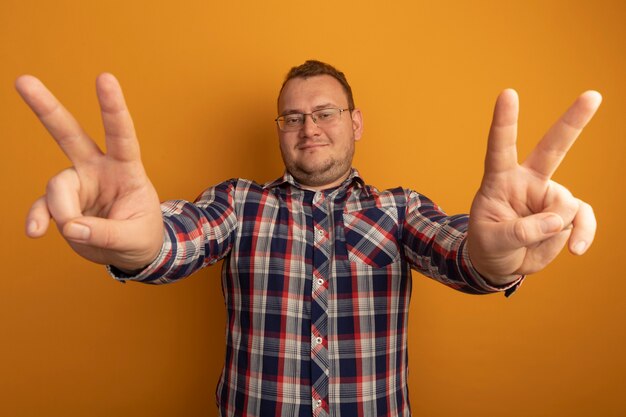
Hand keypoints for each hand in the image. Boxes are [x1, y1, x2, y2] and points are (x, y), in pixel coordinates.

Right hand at [16, 74, 163, 270]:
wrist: (132, 254)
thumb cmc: (142, 237)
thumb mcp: (136, 238)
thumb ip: (106, 233)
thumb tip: (70, 226)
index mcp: (127, 169)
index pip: (121, 135)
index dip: (113, 107)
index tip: (104, 78)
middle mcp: (99, 169)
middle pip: (70, 134)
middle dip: (47, 108)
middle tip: (23, 81)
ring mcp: (78, 184)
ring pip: (56, 185)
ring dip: (61, 210)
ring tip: (76, 231)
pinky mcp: (63, 204)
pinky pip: (44, 207)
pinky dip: (38, 218)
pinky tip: (36, 231)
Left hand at [467, 89, 601, 284]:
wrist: (499, 264)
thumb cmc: (488, 246)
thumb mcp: (491, 241)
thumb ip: (520, 231)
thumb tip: (556, 220)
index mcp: (500, 180)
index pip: (500, 147)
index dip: (504, 121)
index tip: (508, 94)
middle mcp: (527, 181)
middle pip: (553, 147)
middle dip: (574, 121)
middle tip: (593, 95)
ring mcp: (549, 196)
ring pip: (565, 206)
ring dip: (554, 229)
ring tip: (532, 243)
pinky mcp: (564, 214)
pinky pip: (582, 219)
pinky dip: (583, 234)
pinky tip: (576, 250)